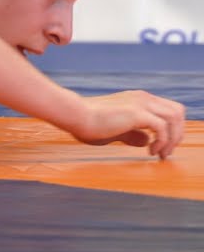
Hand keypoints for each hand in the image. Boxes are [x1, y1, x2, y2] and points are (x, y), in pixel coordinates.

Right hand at [69, 91, 185, 158]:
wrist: (74, 115)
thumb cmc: (87, 123)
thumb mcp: (114, 131)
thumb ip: (131, 134)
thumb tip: (146, 140)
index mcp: (137, 99)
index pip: (168, 110)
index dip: (170, 130)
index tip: (159, 148)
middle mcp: (142, 98)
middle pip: (178, 111)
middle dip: (177, 133)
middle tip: (164, 152)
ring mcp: (141, 103)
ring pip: (175, 118)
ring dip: (173, 139)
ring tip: (159, 153)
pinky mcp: (137, 113)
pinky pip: (163, 128)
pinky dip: (162, 142)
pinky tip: (150, 151)